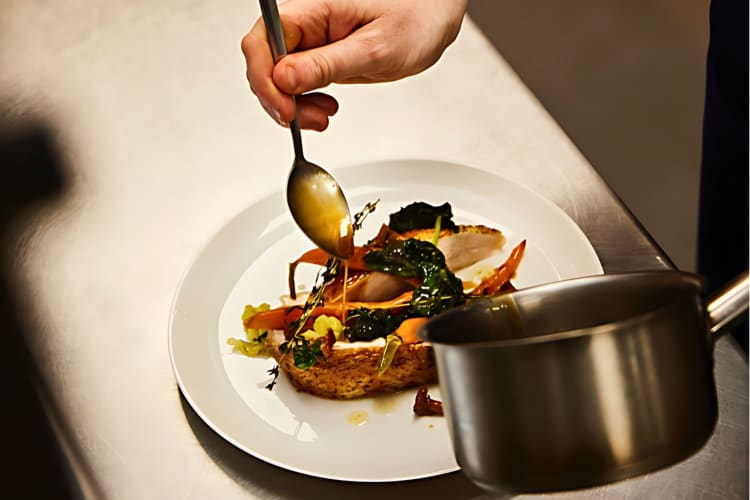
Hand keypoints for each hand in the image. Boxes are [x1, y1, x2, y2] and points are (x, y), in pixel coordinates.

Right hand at [242, 0, 467, 129]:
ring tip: (322, 117)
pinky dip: (304, 103)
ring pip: (277, 77)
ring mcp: (312, 41)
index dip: (265, 80)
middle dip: (278, 98)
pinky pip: (297, 82)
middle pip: (264, 62)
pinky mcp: (320, 56)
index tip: (285, 110)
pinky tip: (324, 110)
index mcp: (313, 10)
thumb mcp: (375, 48)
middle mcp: (307, 23)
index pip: (263, 42)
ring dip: (292, 105)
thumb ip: (328, 64)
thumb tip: (283, 78)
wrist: (435, 15)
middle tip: (305, 120)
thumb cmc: (416, 17)